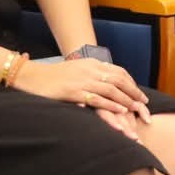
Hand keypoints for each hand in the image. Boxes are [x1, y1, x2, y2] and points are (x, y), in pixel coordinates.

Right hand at [17, 57, 151, 134]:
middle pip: (119, 80)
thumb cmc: (52, 77)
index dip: (131, 83)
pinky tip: (119, 111)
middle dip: (134, 92)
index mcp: (91, 64)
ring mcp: (82, 80)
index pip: (118, 72)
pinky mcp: (74, 92)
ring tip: (137, 109)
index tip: (140, 94)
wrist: (30, 76)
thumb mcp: (75, 70)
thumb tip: (105, 81)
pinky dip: (110, 104)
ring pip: (111, 90)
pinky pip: (97, 98)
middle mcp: (89, 70)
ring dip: (126, 100)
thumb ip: (90, 74)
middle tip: (144, 105)